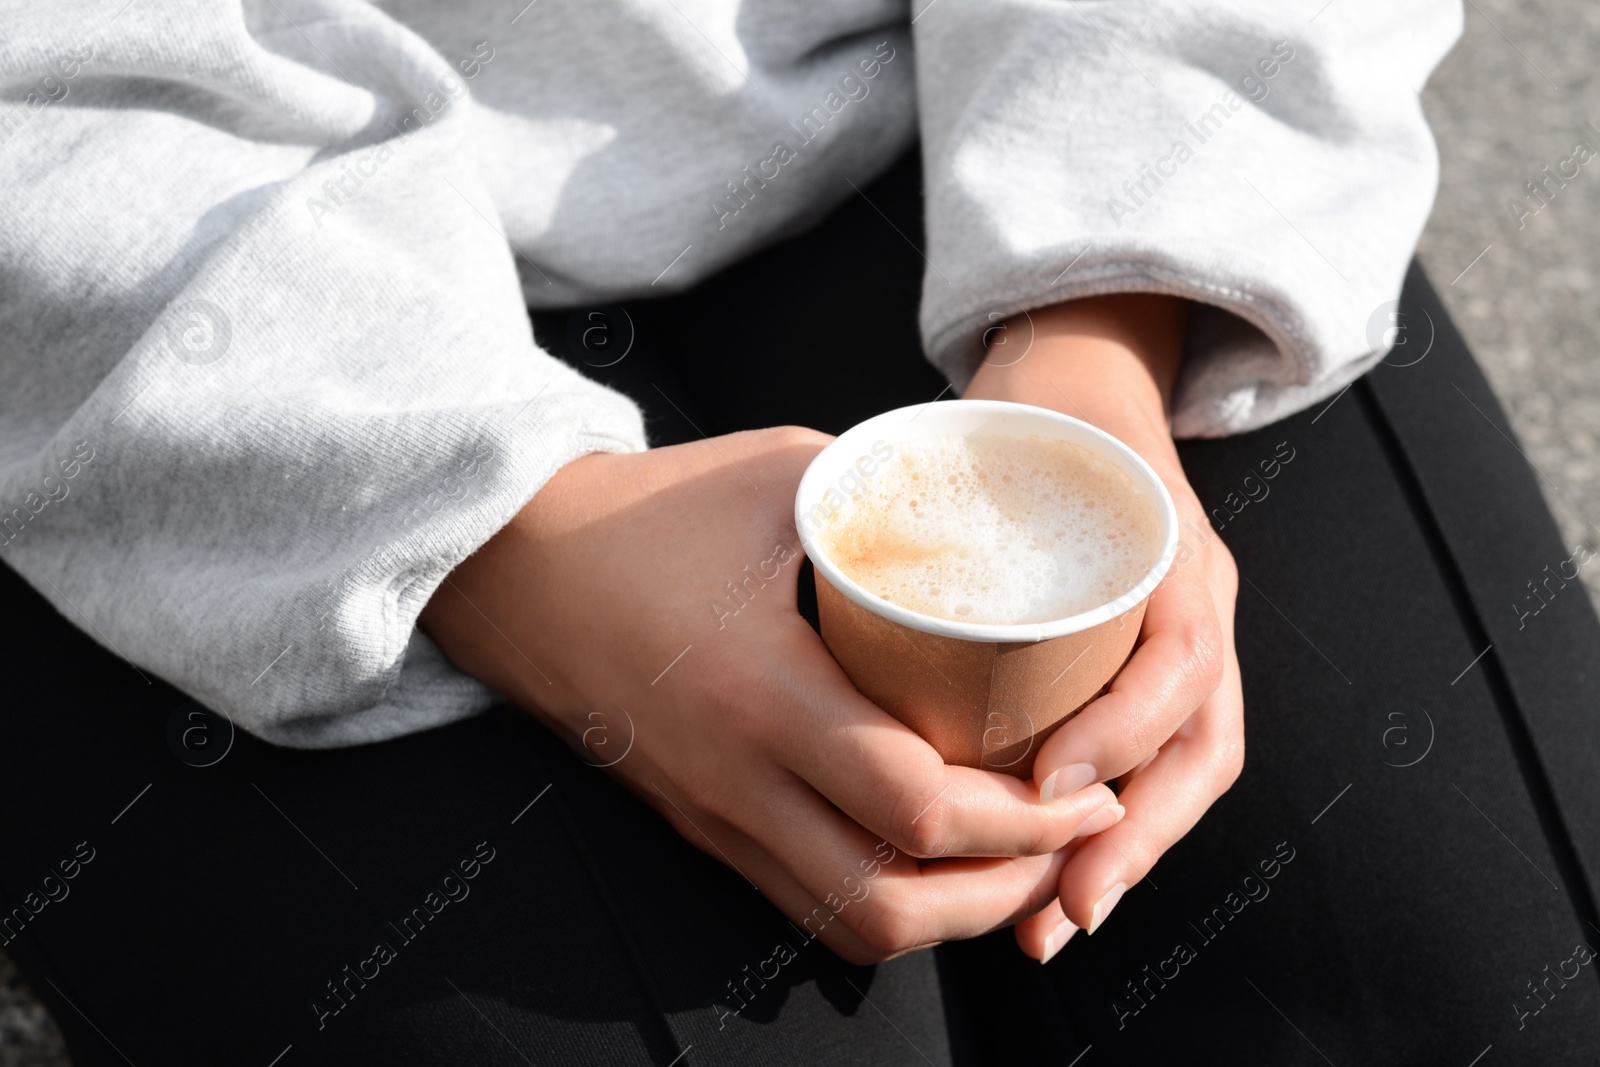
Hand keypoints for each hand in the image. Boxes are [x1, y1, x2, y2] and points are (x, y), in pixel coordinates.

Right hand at [419, 427, 1123, 963]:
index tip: (1090, 789)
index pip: (919, 805)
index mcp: (763, 692)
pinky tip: (935, 857)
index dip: (1028, 820)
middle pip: (895, 903)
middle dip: (1008, 888)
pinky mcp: (700, 824)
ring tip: (1020, 859)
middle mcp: (737, 779)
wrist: (514, 564)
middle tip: (1073, 836)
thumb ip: (891, 503)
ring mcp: (713, 815)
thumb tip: (994, 520)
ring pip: (851, 924)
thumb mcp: (784, 478)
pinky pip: (807, 902)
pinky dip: (888, 901)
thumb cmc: (645, 510)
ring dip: (951, 913)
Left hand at [963, 295, 1243, 960]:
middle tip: (1060, 910)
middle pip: (1199, 745)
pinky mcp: (1156, 668)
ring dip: (1127, 855)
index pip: (1180, 656)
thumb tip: (840, 530)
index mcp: (1171, 547)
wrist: (1088, 379)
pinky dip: (1115, 830)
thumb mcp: (1000, 429)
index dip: (1122, 730)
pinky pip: (1156, 764)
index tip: (1049, 785)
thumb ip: (939, 474)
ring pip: (1185, 771)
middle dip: (1136, 839)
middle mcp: (1196, 602)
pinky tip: (1058, 883)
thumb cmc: (1034, 409)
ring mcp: (1186, 638)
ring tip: (1056, 921)